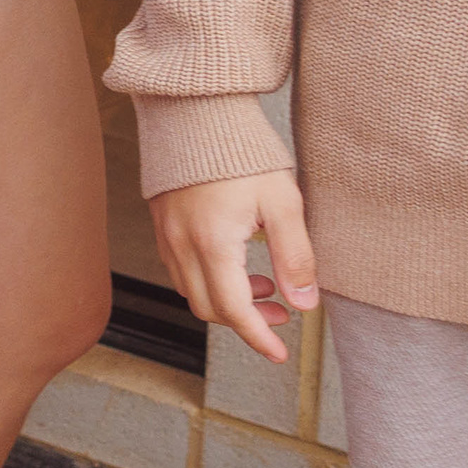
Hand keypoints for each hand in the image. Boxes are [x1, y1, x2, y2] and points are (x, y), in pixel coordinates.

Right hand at [151, 171, 317, 363]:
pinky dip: (209, 280)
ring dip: (228, 301)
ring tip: (264, 285)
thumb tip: (305, 304)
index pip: (233, 310)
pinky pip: (180, 269)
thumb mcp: (283, 203)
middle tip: (282, 315)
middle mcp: (182, 245)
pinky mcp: (163, 223)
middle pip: (208, 308)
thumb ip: (295, 257)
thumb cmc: (242, 153)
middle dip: (246, 322)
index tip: (279, 354)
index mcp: (213, 243)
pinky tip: (235, 263)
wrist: (195, 112)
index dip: (258, 337)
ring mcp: (167, 234)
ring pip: (192, 291)